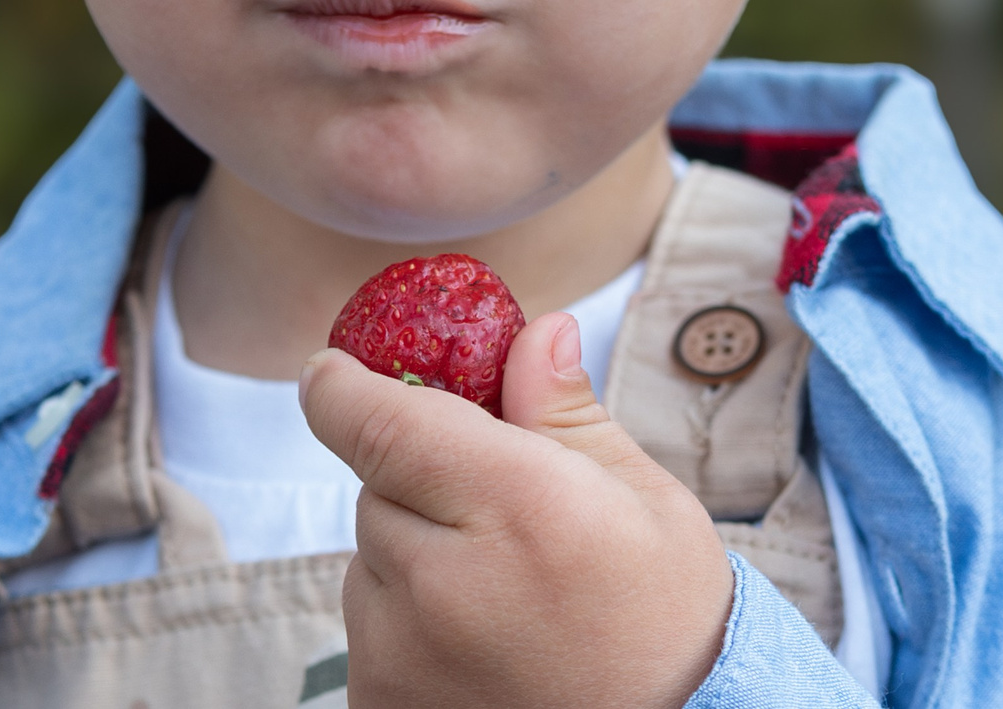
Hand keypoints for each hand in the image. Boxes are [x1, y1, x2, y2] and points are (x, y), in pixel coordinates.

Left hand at [297, 312, 734, 708]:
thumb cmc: (669, 620)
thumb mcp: (647, 501)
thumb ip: (567, 414)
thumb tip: (536, 330)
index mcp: (521, 506)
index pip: (378, 421)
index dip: (342, 387)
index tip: (333, 370)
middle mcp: (446, 581)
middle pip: (377, 484)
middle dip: (418, 479)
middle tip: (494, 515)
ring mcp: (403, 652)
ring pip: (370, 555)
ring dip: (411, 552)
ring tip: (502, 594)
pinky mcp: (380, 702)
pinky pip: (369, 623)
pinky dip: (406, 620)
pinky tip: (481, 641)